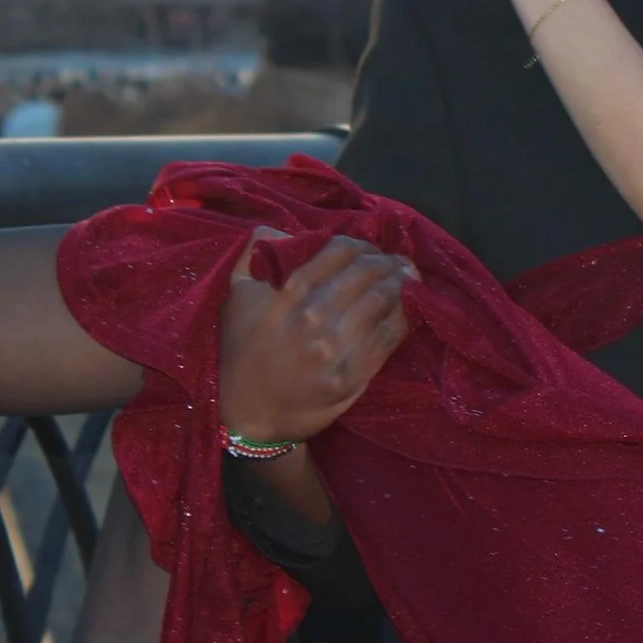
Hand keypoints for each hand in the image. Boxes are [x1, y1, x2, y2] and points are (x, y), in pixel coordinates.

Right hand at [220, 230, 411, 443]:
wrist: (249, 413)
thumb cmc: (242, 352)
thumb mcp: (236, 297)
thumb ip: (251, 255)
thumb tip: (279, 229)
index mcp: (288, 294)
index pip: (339, 252)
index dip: (362, 245)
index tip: (369, 250)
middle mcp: (312, 318)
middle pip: (365, 274)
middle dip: (386, 263)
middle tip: (397, 263)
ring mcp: (333, 350)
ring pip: (380, 301)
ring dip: (399, 285)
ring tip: (406, 280)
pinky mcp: (351, 378)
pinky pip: (388, 338)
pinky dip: (402, 318)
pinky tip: (405, 310)